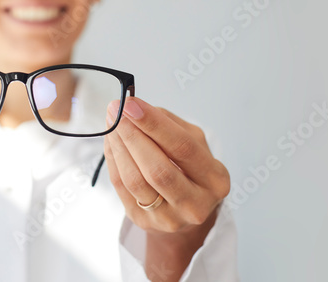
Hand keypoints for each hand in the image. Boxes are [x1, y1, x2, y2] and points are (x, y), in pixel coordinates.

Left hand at [103, 96, 229, 278]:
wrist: (186, 211)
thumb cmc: (191, 170)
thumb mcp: (195, 144)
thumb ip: (170, 124)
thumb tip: (137, 108)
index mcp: (215, 180)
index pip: (183, 147)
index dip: (155, 124)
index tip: (132, 104)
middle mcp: (196, 204)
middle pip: (158, 168)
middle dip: (133, 135)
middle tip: (117, 111)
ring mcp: (169, 219)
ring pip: (136, 181)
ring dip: (119, 147)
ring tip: (111, 123)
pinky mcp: (144, 223)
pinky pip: (122, 188)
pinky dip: (113, 161)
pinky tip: (111, 142)